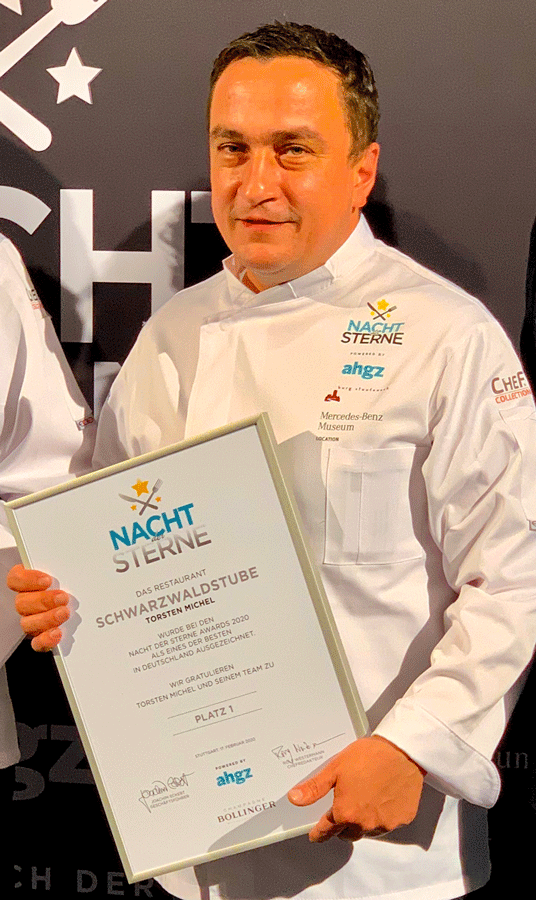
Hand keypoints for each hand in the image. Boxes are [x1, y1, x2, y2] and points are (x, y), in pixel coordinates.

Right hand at [8, 563, 69, 650]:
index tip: (47, 580)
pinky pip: (37, 642)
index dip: (26, 580)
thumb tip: (75, 557)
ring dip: (46, 619)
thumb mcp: (72, 570)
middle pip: (21, 603)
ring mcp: (33, 620)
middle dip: (43, 600)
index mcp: (30, 581)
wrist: (90, 601)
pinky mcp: (43, 637)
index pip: (15, 579)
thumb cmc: (76, 582)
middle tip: (62, 597)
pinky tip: (57, 634)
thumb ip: (67, 565)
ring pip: (27, 623)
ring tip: (64, 613)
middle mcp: (28, 602)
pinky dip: (45, 640)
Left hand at [287, 735, 424, 841]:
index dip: (319, 833)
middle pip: (348, 834)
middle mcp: (365, 823)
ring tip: (364, 800)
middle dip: (342, 826)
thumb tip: (295, 798)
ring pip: (368, 831)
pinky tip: (382, 799)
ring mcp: (385, 824)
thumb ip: (315, 788)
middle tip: (342, 811)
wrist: (402, 752)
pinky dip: (382, 817)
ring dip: (362, 822)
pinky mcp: (402, 819)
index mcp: (346, 812)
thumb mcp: (336, 768)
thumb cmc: (370, 756)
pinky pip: (387, 825)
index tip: (316, 835)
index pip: (327, 831)